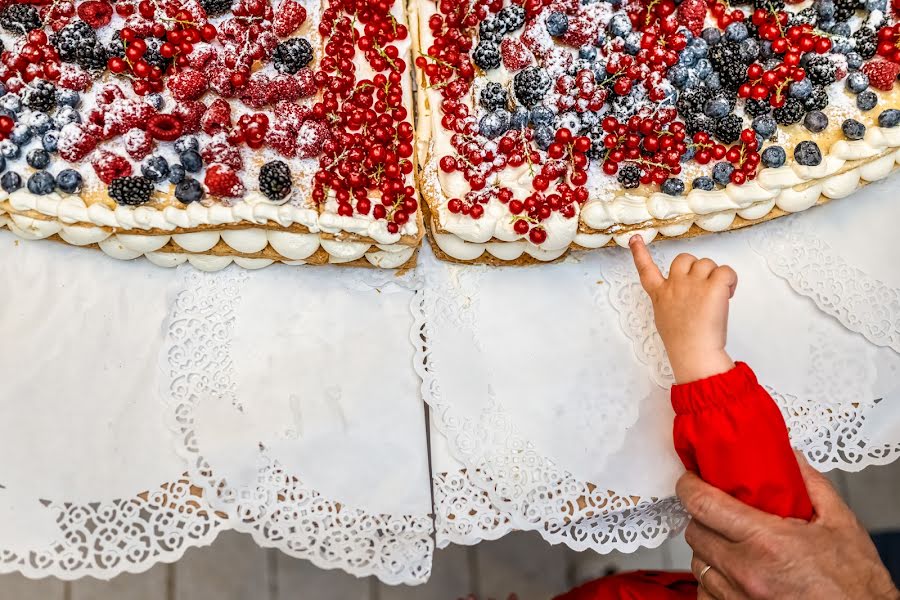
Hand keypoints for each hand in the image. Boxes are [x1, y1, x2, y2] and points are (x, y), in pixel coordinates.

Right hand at [629, 235, 736, 383]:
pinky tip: (728, 294)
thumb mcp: (665, 318)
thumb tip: (684, 297)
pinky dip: (731, 280)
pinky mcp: (713, 286)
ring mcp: (693, 283)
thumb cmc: (681, 341)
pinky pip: (726, 271)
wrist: (693, 351)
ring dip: (714, 276)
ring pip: (707, 263)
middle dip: (696, 268)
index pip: (645, 269)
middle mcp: (675, 284)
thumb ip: (670, 301)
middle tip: (703, 288)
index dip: (639, 253)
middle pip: (684, 258)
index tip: (635, 239)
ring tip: (717, 297)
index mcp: (660, 294)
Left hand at [680, 453, 898, 599]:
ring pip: (698, 563)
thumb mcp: (840, 523)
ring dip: (709, 549)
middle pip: (695, 531)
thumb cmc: (856, 583)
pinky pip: (705, 592)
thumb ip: (810, 484)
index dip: (689, 486)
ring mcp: (738, 596)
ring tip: (733, 544)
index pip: (702, 504)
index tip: (692, 479)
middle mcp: (745, 571)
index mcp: (766, 541)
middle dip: (702, 516)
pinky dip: (713, 580)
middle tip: (720, 511)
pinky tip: (735, 573)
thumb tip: (789, 457)